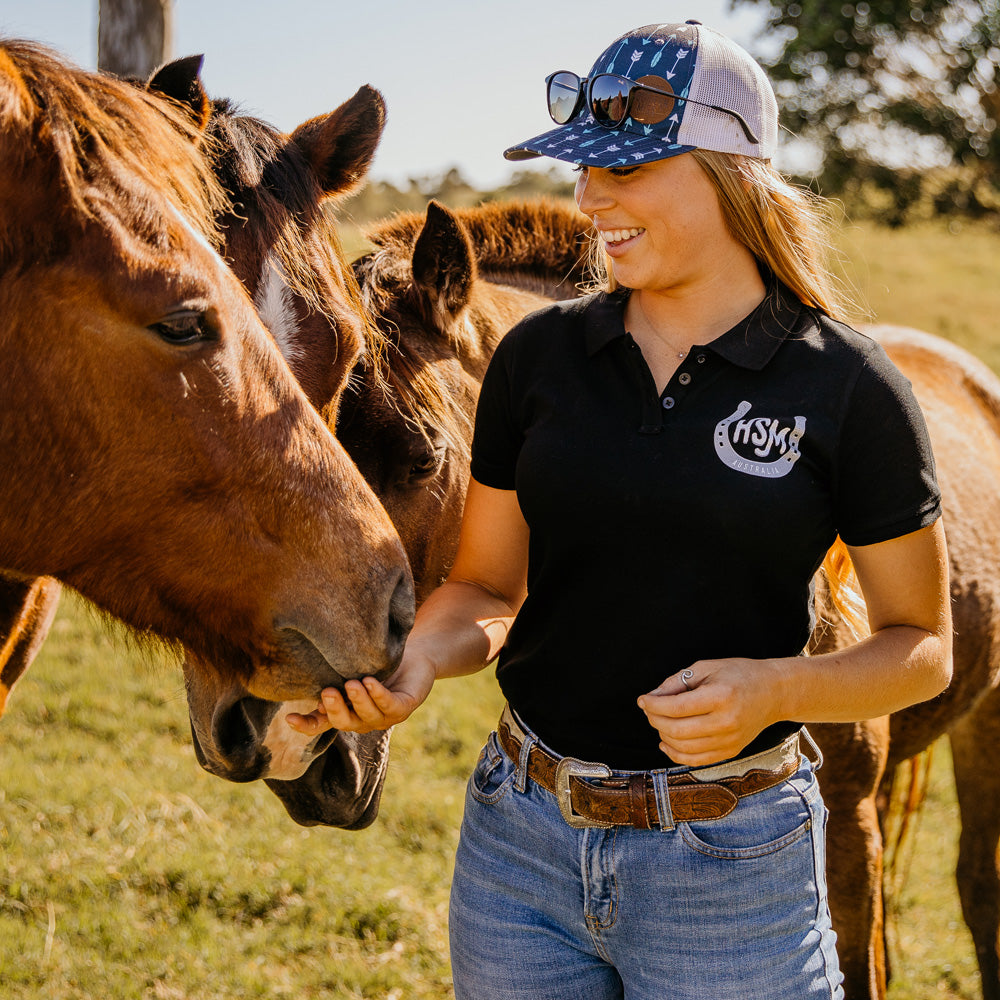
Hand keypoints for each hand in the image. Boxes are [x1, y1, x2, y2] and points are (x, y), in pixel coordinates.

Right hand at [286, 653, 435, 735]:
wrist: (414, 657)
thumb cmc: (378, 665)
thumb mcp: (350, 671)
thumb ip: (331, 680)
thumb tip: (304, 678)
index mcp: (347, 713)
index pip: (322, 724)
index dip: (306, 725)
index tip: (289, 718)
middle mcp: (364, 720)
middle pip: (344, 722)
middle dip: (336, 709)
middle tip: (328, 692)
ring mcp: (385, 717)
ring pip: (368, 716)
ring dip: (359, 700)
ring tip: (352, 683)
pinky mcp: (405, 707)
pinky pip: (390, 705)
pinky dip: (378, 694)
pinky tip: (370, 682)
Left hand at [636, 657, 783, 765]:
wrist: (774, 693)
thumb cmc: (739, 674)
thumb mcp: (707, 667)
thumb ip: (678, 681)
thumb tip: (652, 697)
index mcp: (721, 697)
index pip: (676, 707)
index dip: (653, 705)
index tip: (643, 699)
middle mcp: (726, 723)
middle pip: (677, 730)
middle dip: (655, 720)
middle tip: (648, 709)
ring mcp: (730, 741)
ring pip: (683, 748)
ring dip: (662, 735)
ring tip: (658, 721)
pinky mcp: (730, 752)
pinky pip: (695, 760)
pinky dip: (675, 754)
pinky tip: (665, 742)